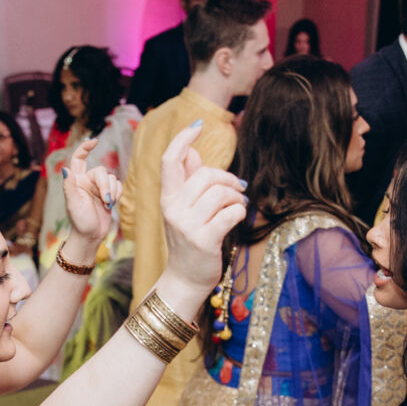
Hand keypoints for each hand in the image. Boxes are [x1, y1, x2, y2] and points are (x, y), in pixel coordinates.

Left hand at [60, 138, 123, 244]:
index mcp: (76, 180)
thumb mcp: (72, 203)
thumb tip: (65, 169)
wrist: (91, 237)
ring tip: (107, 205)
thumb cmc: (79, 222)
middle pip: (102, 172)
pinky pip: (118, 185)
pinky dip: (117, 194)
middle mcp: (87, 181)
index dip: (85, 148)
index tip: (95, 141)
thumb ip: (69, 185)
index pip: (79, 158)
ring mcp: (98, 188)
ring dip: (112, 191)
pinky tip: (112, 204)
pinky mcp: (108, 195)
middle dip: (106, 185)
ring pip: (111, 178)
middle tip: (105, 200)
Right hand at [158, 122, 246, 291]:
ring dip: (236, 196)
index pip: (170, 160)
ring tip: (238, 204)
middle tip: (237, 188)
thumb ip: (188, 181)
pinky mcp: (204, 240)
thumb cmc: (188, 241)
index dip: (183, 139)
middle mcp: (173, 210)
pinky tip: (238, 216)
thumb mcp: (183, 210)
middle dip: (227, 178)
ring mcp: (187, 226)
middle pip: (205, 175)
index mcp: (167, 199)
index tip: (198, 125)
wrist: (184, 280)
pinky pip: (230, 213)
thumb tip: (193, 151)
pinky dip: (239, 211)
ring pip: (220, 193)